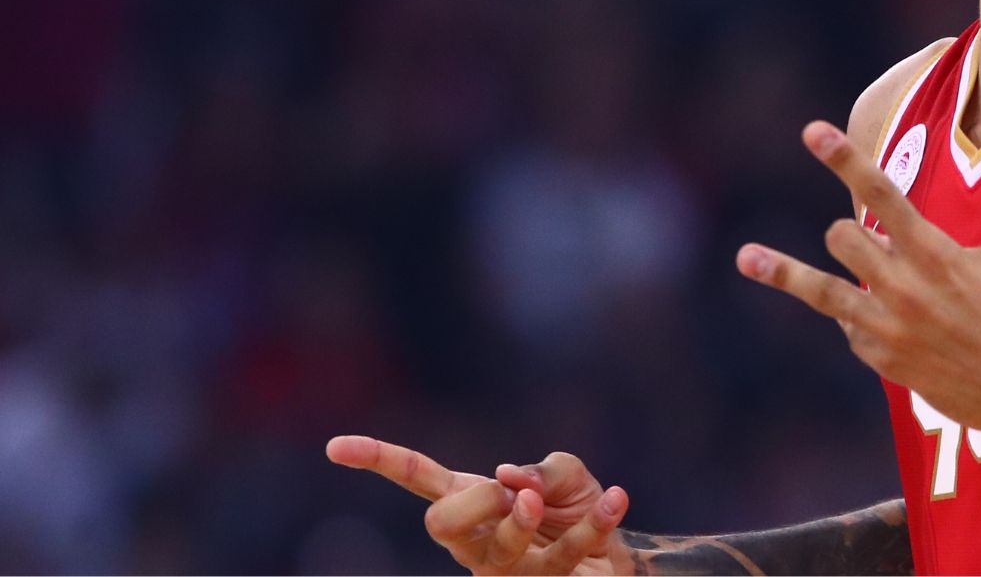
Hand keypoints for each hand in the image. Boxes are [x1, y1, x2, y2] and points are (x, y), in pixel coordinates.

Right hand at [325, 435, 632, 574]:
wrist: (614, 558)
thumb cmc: (576, 511)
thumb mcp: (566, 475)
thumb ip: (543, 469)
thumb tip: (512, 481)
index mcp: (471, 500)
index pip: (418, 477)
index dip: (379, 459)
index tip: (334, 446)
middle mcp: (477, 541)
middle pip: (440, 523)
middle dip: (475, 501)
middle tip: (514, 493)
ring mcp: (507, 570)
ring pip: (500, 547)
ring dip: (526, 517)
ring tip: (545, 502)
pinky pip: (565, 554)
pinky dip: (596, 521)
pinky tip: (616, 499)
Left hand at [736, 121, 980, 443]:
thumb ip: (937, 247)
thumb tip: (900, 245)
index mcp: (935, 254)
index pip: (882, 193)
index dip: (844, 158)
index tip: (812, 131)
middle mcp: (905, 288)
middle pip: (841, 237)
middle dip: (848, 234)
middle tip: (864, 243)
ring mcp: (888, 328)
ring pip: (821, 290)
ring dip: (784, 271)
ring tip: (747, 256)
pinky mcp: (882, 362)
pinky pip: (852, 328)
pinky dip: (862, 320)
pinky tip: (892, 328)